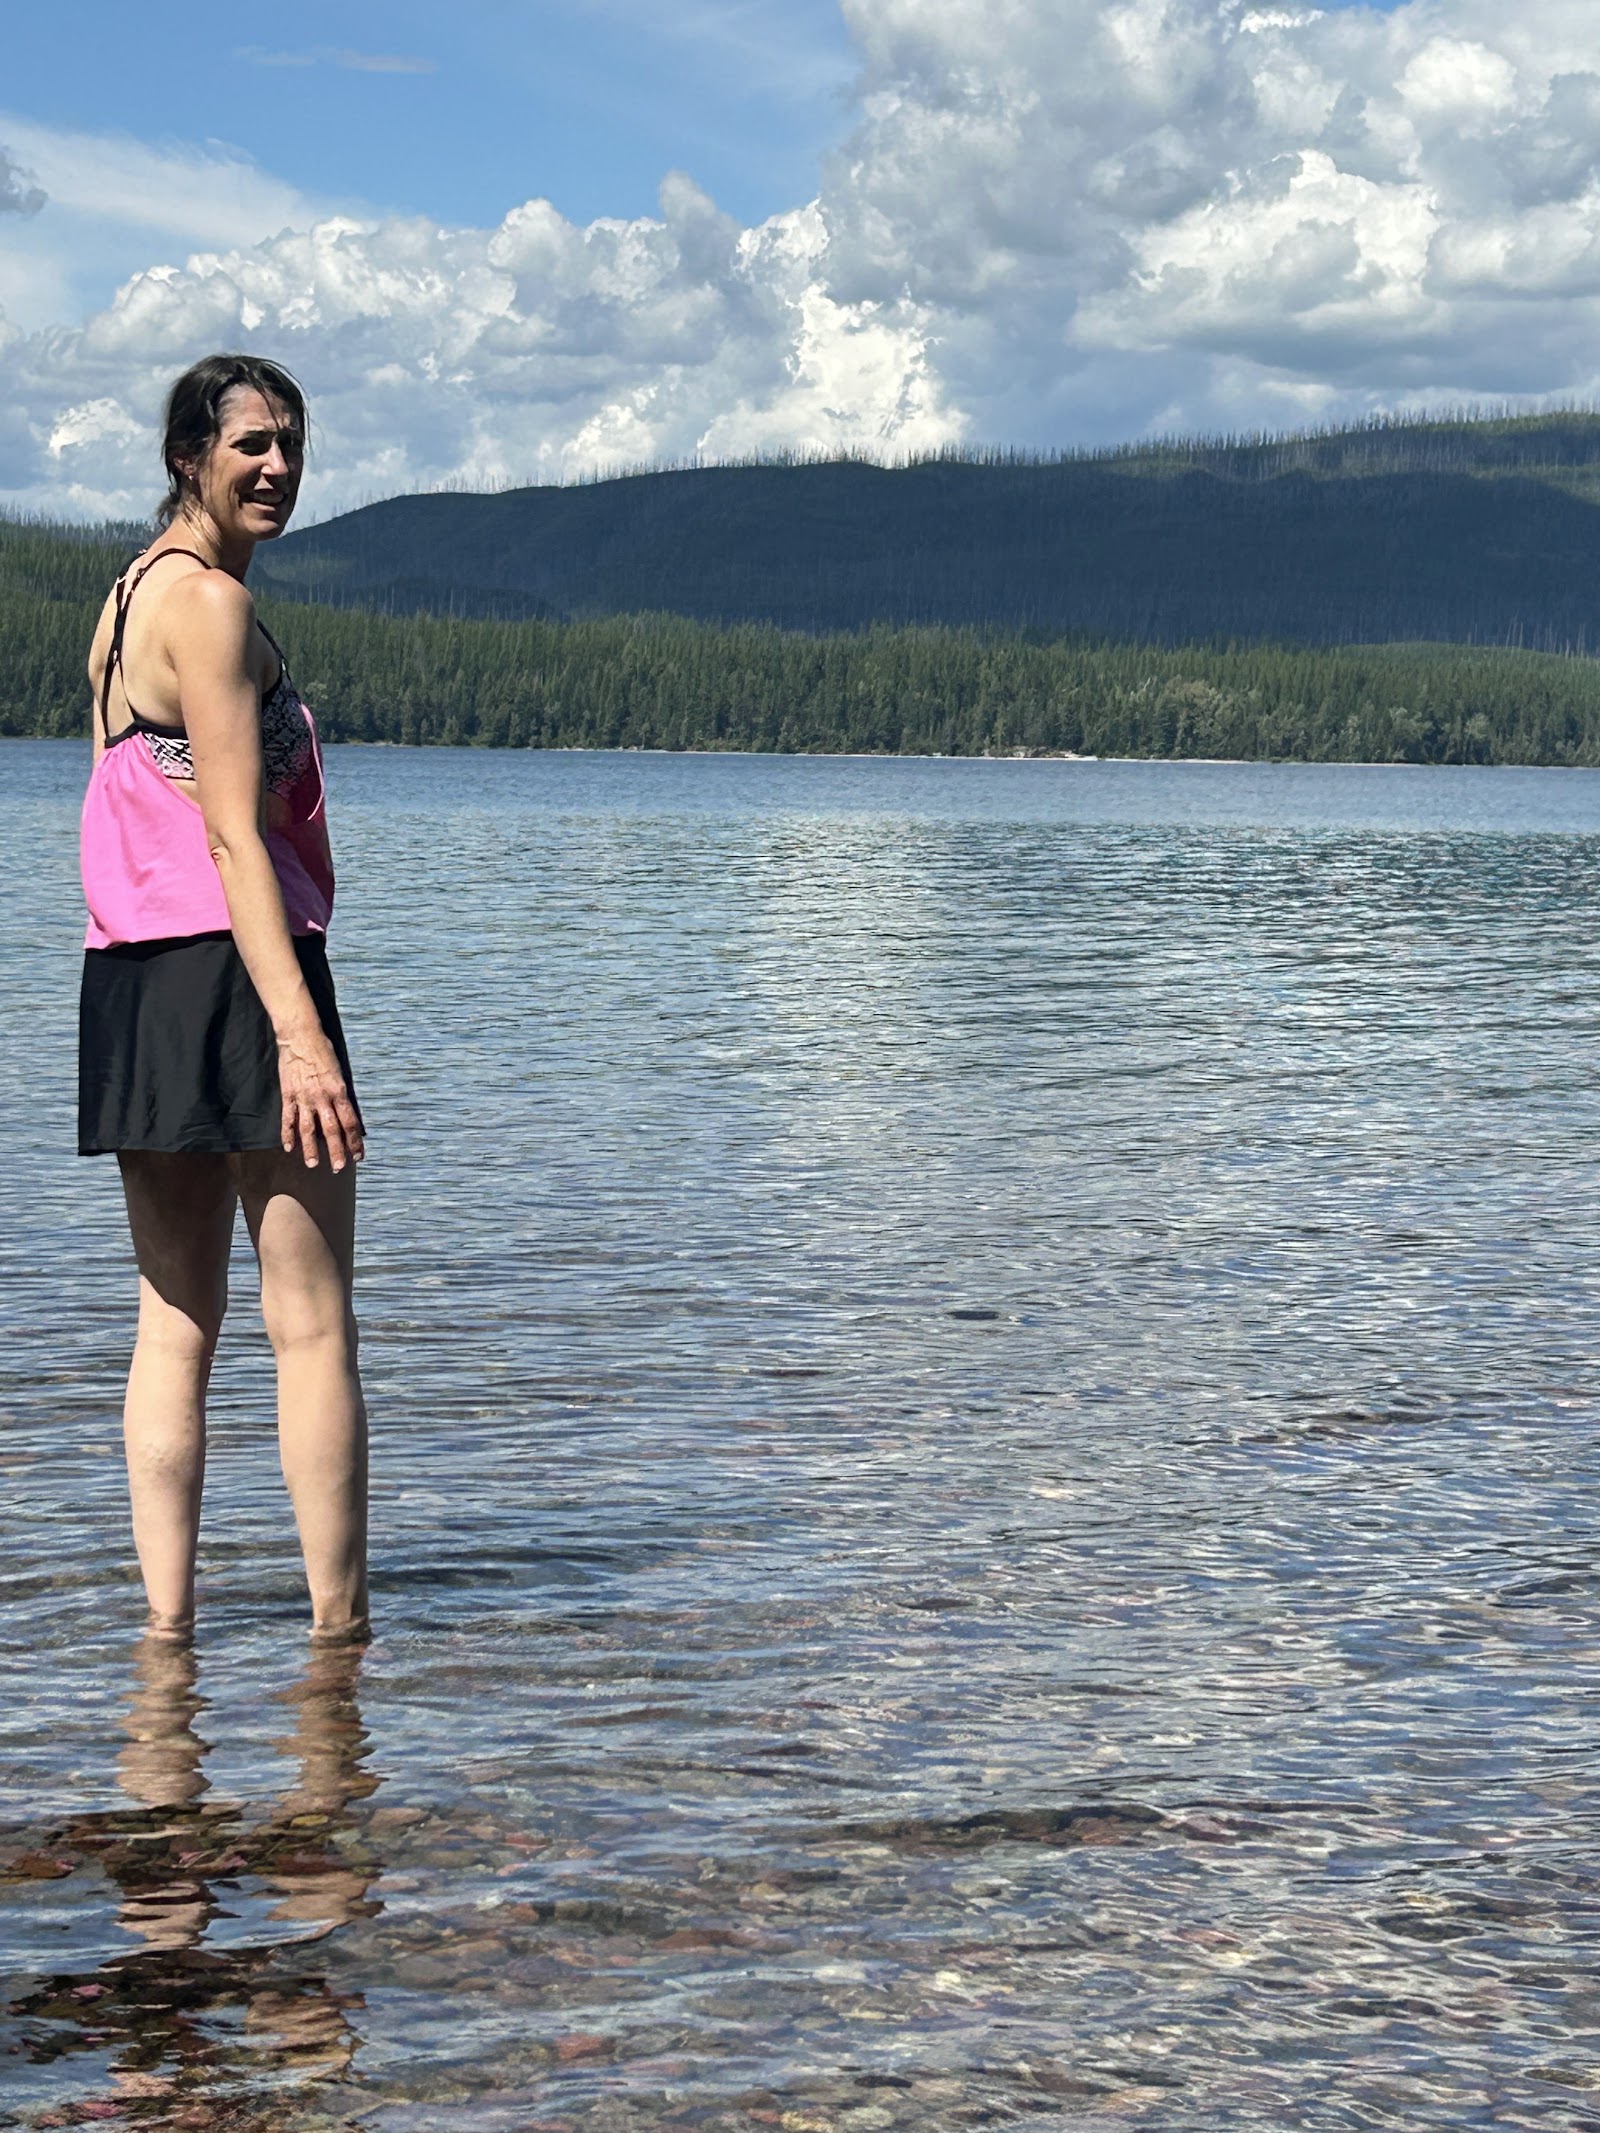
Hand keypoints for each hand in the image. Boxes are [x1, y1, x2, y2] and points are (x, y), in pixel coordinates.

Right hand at [277, 1024, 364, 1170]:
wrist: (300, 1035)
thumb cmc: (323, 1050)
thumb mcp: (340, 1071)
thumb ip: (341, 1093)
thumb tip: (346, 1112)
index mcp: (339, 1091)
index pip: (350, 1122)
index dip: (355, 1140)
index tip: (358, 1155)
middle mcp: (323, 1097)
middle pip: (332, 1130)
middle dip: (336, 1151)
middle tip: (339, 1167)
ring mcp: (304, 1097)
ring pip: (308, 1129)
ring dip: (311, 1148)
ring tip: (313, 1164)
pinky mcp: (288, 1095)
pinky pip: (288, 1119)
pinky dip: (288, 1134)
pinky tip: (289, 1147)